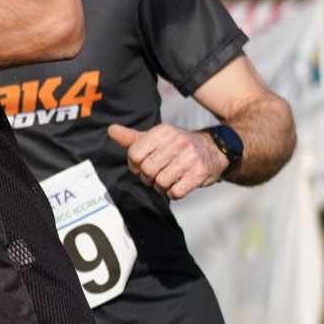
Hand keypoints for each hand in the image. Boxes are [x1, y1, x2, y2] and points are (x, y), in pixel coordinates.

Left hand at [107, 121, 229, 198]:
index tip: (142, 166)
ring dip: (160, 187)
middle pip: (147, 170)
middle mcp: (177, 142)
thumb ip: (132, 138)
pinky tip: (177, 186)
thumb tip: (110, 130)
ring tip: (166, 181)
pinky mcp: (199, 173)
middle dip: (147, 178)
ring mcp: (190, 158)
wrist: (213, 150)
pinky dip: (172, 194)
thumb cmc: (177, 146)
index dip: (134, 166)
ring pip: (160, 182)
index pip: (134, 154)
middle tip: (154, 176)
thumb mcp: (156, 138)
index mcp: (163, 131)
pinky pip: (175, 192)